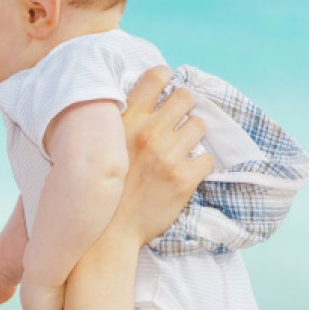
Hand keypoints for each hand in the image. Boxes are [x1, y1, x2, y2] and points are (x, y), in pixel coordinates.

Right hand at [117, 66, 215, 243]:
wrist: (107, 232)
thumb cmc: (103, 187)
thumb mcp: (102, 146)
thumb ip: (118, 122)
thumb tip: (136, 101)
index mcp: (126, 121)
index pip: (155, 78)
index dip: (165, 77)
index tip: (166, 86)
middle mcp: (149, 133)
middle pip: (185, 97)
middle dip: (183, 108)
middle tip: (176, 121)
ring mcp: (169, 156)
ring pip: (199, 125)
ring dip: (192, 135)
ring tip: (181, 147)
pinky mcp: (184, 179)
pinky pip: (207, 159)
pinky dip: (199, 164)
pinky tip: (186, 171)